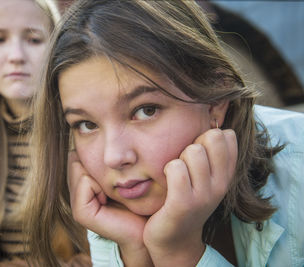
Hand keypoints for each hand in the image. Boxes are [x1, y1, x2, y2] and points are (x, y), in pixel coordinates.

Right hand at [67, 151, 151, 265]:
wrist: (148, 227)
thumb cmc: (140, 197)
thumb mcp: (122, 171)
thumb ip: (107, 157)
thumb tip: (94, 138)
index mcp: (83, 181)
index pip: (77, 152)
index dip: (95, 155)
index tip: (115, 174)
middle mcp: (76, 190)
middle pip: (75, 157)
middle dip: (95, 162)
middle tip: (113, 183)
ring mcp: (76, 202)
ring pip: (79, 165)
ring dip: (100, 172)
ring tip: (113, 192)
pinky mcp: (81, 212)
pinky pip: (85, 181)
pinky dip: (100, 185)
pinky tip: (110, 199)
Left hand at [143, 129, 237, 266]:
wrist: (174, 238)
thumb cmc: (185, 199)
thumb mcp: (205, 177)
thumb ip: (211, 152)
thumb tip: (214, 121)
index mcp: (226, 175)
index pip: (227, 136)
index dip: (207, 136)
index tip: (197, 153)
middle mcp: (220, 184)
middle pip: (210, 137)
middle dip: (192, 144)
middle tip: (184, 164)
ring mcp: (204, 195)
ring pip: (192, 151)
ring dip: (178, 159)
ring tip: (175, 176)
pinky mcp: (183, 203)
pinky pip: (176, 167)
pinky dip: (167, 170)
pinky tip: (167, 182)